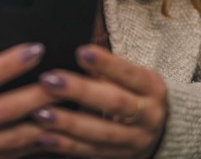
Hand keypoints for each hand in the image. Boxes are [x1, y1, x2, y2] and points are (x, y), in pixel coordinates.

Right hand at [0, 43, 55, 157]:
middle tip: (62, 81)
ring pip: (12, 138)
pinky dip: (37, 140)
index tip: (37, 49)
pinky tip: (56, 127)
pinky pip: (13, 154)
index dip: (10, 63)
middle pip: (1, 111)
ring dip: (44, 122)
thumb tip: (18, 57)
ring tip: (67, 104)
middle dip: (36, 95)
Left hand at [32, 45, 168, 157]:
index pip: (129, 74)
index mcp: (153, 88)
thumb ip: (109, 69)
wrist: (159, 131)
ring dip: (68, 123)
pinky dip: (66, 145)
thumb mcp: (134, 77)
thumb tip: (78, 54)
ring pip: (100, 133)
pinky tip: (44, 136)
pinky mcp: (119, 157)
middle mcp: (149, 116)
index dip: (106, 64)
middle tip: (49, 80)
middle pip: (115, 104)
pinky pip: (90, 152)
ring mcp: (135, 141)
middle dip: (80, 92)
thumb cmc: (136, 92)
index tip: (80, 52)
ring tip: (41, 112)